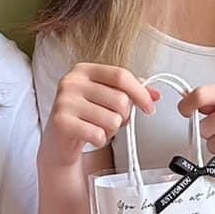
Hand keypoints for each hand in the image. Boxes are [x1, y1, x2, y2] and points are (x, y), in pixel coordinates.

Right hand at [40, 63, 159, 167]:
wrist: (58, 142)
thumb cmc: (85, 117)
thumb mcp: (106, 99)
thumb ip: (130, 92)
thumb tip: (156, 95)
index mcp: (84, 70)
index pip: (121, 75)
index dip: (140, 93)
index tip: (150, 108)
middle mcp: (71, 81)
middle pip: (120, 99)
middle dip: (124, 116)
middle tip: (113, 121)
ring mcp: (64, 101)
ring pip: (112, 119)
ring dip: (112, 130)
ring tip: (99, 129)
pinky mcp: (61, 122)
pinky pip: (99, 135)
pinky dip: (100, 140)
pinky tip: (90, 137)